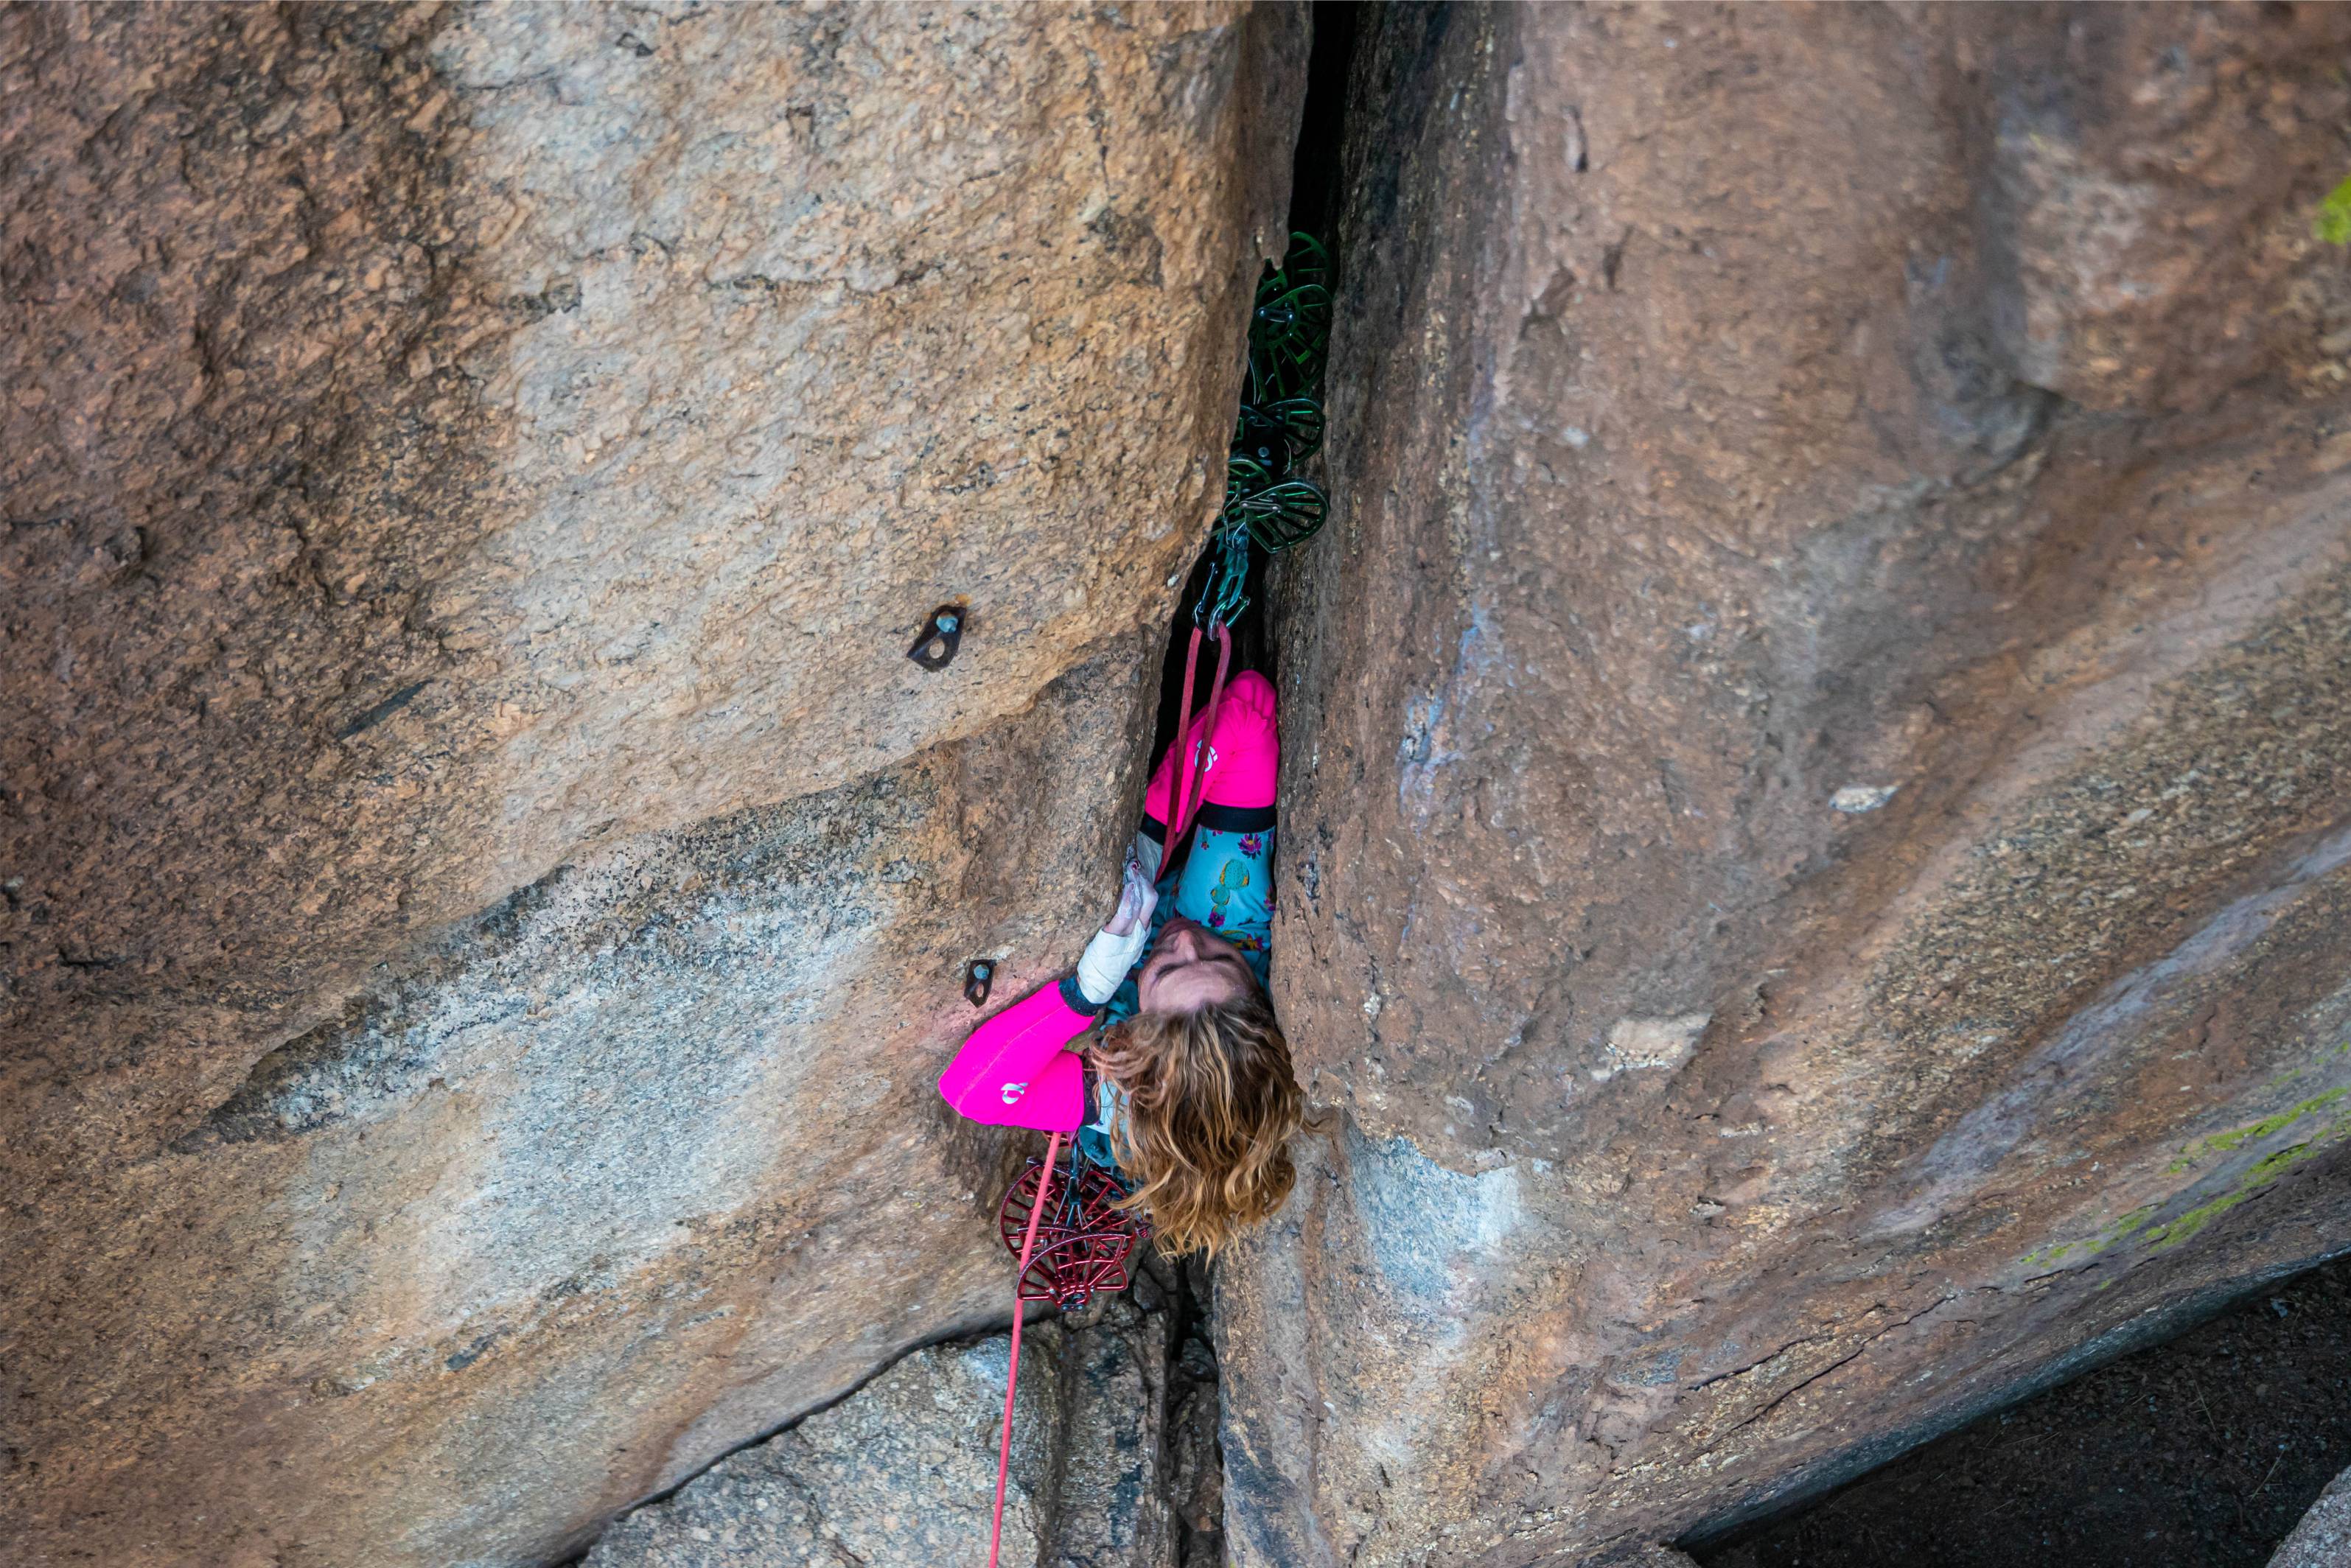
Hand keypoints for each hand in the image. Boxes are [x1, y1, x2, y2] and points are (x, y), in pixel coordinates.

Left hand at [1076, 854, 1157, 1004]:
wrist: (1097, 984)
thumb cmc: (1105, 963)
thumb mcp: (1120, 944)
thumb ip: (1124, 926)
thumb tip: (1123, 905)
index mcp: (1141, 931)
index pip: (1150, 903)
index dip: (1147, 884)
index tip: (1138, 870)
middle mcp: (1140, 932)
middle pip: (1151, 899)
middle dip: (1144, 879)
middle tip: (1134, 864)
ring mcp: (1130, 934)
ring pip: (1141, 903)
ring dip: (1137, 884)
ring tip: (1131, 869)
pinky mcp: (1115, 937)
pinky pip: (1125, 914)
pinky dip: (1129, 899)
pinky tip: (1127, 887)